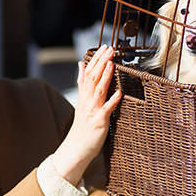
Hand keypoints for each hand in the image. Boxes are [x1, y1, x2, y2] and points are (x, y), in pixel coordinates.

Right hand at [51, 45, 121, 186]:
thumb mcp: (81, 101)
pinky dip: (113, 100)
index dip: (96, 59)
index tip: (104, 47)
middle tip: (109, 48)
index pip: (89, 72)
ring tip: (112, 63)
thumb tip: (81, 65)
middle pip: (93, 77)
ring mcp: (93, 110)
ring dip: (106, 75)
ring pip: (98, 89)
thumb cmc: (82, 126)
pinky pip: (107, 109)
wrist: (76, 148)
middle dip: (102, 62)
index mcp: (84, 95)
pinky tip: (120, 92)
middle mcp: (87, 100)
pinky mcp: (99, 121)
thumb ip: (82, 82)